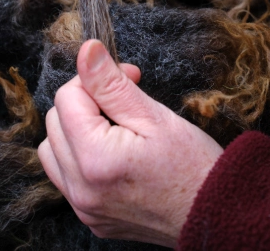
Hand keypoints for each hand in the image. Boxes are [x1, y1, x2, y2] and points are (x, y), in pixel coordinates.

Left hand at [38, 40, 223, 246]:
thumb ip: (113, 84)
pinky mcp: (92, 218)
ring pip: (53, 152)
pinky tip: (113, 154)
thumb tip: (87, 50)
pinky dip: (80, 160)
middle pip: (54, 123)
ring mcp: (84, 208)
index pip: (67, 98)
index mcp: (95, 159)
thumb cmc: (194, 166)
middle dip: (86, 103)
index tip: (131, 79)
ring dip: (75, 131)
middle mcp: (81, 189)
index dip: (98, 80)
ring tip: (115, 128)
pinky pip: (67, 179)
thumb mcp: (156, 117)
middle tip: (127, 101)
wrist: (215, 213)